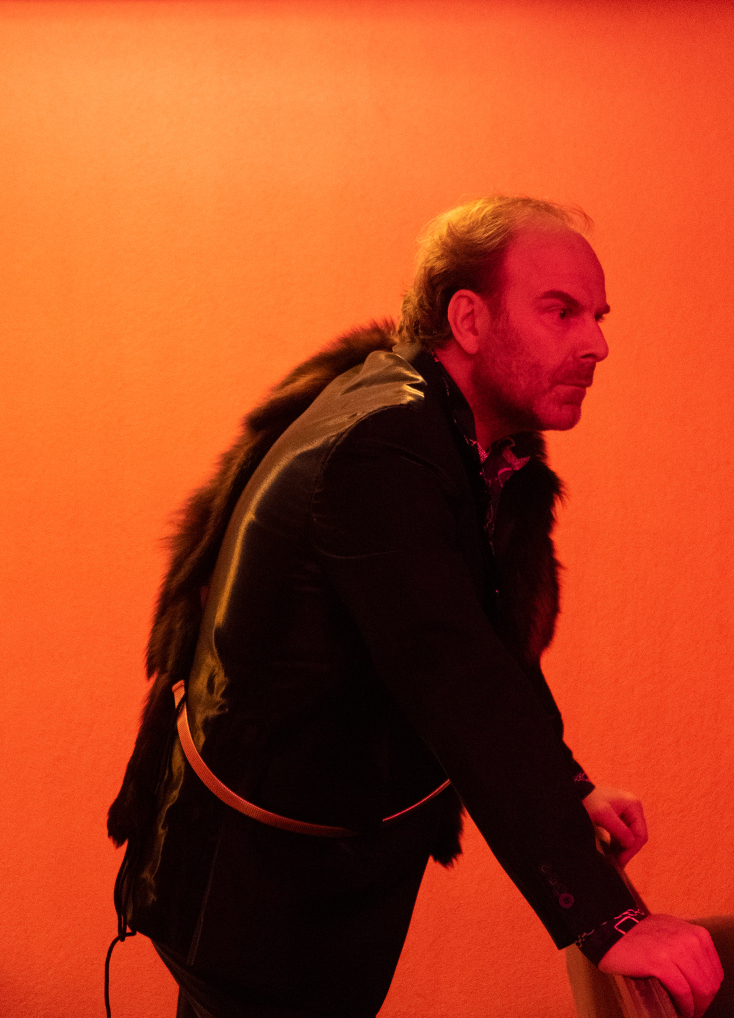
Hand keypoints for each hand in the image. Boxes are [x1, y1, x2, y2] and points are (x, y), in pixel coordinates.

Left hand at [582, 785, 647, 867]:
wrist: (577, 793)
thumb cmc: (589, 801)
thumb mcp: (603, 815)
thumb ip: (619, 830)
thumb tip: (630, 844)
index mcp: (634, 805)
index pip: (640, 834)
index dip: (632, 850)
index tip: (620, 861)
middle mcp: (633, 808)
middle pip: (637, 836)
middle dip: (628, 850)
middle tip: (617, 863)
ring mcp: (627, 812)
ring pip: (631, 836)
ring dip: (623, 848)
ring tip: (614, 860)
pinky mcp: (620, 817)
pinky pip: (623, 834)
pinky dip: (618, 843)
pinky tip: (612, 852)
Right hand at [598, 913, 723, 1017]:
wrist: (609, 929)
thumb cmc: (638, 935)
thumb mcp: (671, 932)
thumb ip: (688, 948)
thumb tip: (702, 975)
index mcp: (695, 933)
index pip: (715, 972)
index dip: (708, 990)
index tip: (698, 999)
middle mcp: (689, 939)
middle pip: (710, 983)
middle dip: (703, 1002)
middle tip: (693, 1010)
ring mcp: (675, 950)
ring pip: (701, 990)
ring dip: (695, 1007)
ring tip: (686, 1012)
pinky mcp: (660, 963)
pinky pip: (683, 993)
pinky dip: (684, 1006)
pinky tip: (679, 1010)